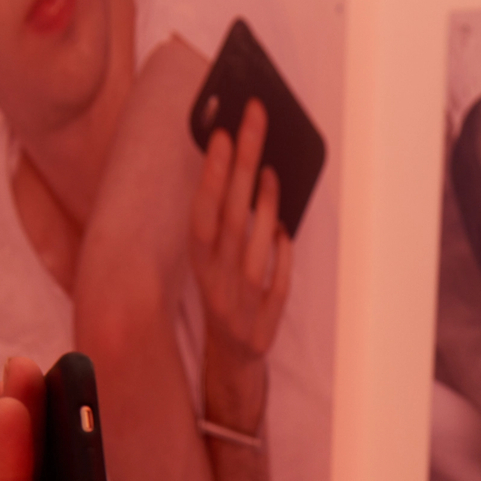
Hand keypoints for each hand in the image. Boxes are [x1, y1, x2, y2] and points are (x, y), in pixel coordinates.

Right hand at [189, 98, 292, 431]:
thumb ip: (221, 219)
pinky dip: (282, 255)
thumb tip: (237, 161)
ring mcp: (242, 306)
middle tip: (256, 122)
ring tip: (272, 171)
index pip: (201, 215)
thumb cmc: (224, 293)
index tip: (221, 134)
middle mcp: (216, 285)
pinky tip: (283, 226)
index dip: (210, 176)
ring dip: (265, 207)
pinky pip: (278, 283)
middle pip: (230, 219)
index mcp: (197, 267)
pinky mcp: (265, 325)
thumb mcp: (213, 260)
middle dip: (244, 166)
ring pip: (255, 250)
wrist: (232, 359)